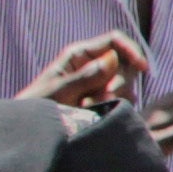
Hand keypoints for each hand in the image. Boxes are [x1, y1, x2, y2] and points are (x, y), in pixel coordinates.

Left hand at [17, 31, 148, 111]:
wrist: (29, 131)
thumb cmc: (37, 108)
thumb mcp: (61, 91)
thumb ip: (87, 76)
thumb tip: (113, 59)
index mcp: (79, 55)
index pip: (115, 40)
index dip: (132, 50)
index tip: (143, 68)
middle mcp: (91, 65)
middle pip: (124, 62)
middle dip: (120, 82)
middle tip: (102, 100)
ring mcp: (98, 82)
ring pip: (125, 82)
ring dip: (116, 97)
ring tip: (92, 110)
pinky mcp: (102, 99)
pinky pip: (122, 98)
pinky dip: (117, 106)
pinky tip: (102, 114)